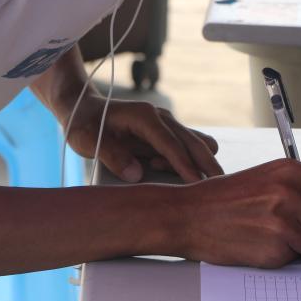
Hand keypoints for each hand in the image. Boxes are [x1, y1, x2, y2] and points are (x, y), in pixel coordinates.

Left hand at [64, 93, 222, 183]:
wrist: (82, 108)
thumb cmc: (83, 124)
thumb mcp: (87, 139)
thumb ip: (111, 155)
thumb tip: (136, 175)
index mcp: (145, 117)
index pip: (172, 144)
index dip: (185, 165)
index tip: (197, 185)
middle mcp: (161, 118)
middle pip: (195, 142)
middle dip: (207, 166)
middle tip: (218, 192)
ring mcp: (165, 125)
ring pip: (197, 144)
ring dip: (197, 164)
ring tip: (180, 183)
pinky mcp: (165, 134)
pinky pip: (187, 148)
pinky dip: (188, 163)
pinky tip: (171, 175)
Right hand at [172, 158, 300, 265]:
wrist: (189, 215)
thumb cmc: (226, 197)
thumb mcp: (266, 177)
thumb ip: (300, 188)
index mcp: (292, 171)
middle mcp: (290, 194)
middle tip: (290, 227)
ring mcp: (282, 223)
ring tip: (275, 236)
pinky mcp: (274, 250)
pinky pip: (298, 261)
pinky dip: (283, 258)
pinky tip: (261, 244)